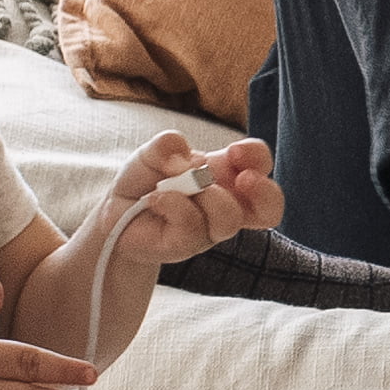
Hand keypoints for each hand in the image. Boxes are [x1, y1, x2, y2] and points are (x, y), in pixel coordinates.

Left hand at [94, 131, 282, 271]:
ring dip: (204, 195)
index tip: (235, 151)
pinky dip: (171, 205)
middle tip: (244, 179)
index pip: (260, 165)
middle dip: (264, 191)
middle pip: (272, 207)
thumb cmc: (146, 180)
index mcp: (227, 175)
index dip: (257, 157)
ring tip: (173, 187)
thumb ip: (166, 144)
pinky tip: (154, 200)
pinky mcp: (187, 245)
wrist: (117, 211)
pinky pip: (193, 226)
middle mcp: (227, 204)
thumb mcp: (152, 152)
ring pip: (229, 218)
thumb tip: (181, 152)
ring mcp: (210, 229)